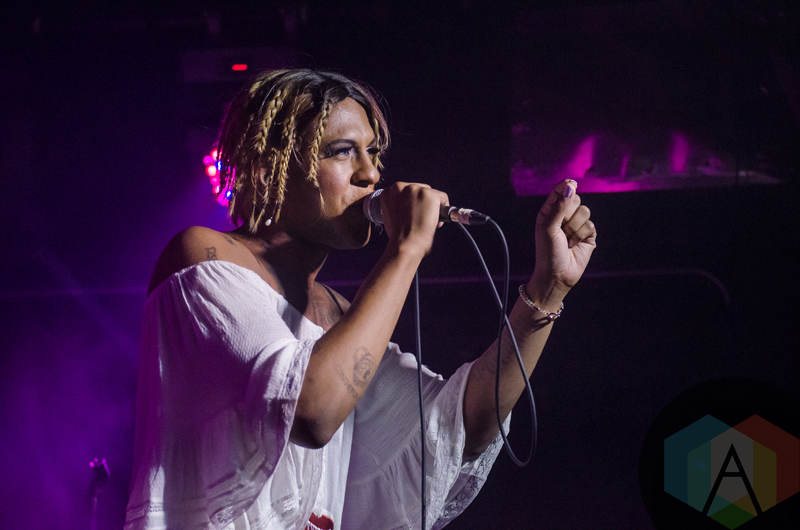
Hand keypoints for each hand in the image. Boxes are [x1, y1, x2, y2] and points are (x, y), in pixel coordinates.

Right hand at [378, 182, 448, 255]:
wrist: (405, 245)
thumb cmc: (399, 237)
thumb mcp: (392, 216)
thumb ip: (399, 206)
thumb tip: (411, 206)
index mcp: (388, 192)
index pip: (406, 192)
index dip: (413, 204)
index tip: (415, 214)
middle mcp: (400, 187)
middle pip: (419, 189)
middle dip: (423, 204)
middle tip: (422, 219)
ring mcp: (415, 189)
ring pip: (431, 193)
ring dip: (432, 206)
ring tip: (428, 221)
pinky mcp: (429, 194)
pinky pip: (442, 197)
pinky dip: (443, 209)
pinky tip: (436, 221)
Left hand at [529, 179, 596, 305]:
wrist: (557, 275)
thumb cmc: (547, 252)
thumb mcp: (549, 227)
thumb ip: (559, 206)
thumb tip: (571, 186)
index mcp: (550, 211)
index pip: (560, 191)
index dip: (566, 186)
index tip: (571, 184)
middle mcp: (563, 216)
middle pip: (576, 199)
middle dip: (569, 213)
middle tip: (560, 227)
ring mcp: (576, 225)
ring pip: (585, 212)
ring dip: (574, 227)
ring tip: (567, 240)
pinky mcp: (588, 235)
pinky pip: (590, 225)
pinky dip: (582, 235)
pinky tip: (574, 245)